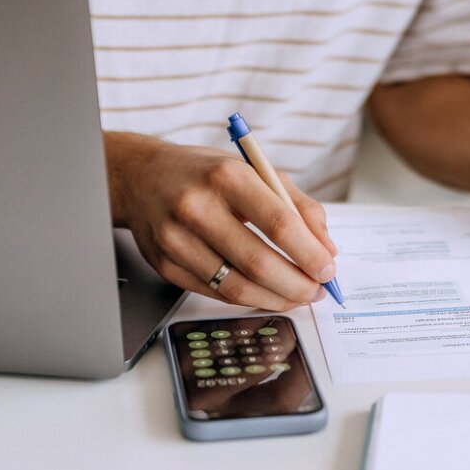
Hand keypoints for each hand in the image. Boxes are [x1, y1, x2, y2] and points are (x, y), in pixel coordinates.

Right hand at [108, 133, 336, 310]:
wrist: (142, 178)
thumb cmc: (206, 174)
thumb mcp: (256, 171)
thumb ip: (298, 205)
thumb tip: (326, 248)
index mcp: (227, 177)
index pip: (278, 223)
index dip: (309, 253)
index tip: (328, 268)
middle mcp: (197, 208)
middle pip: (258, 262)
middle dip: (297, 285)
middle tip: (316, 290)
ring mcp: (176, 240)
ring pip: (236, 287)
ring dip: (275, 299)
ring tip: (296, 296)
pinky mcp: (165, 266)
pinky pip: (215, 293)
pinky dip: (247, 299)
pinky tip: (265, 293)